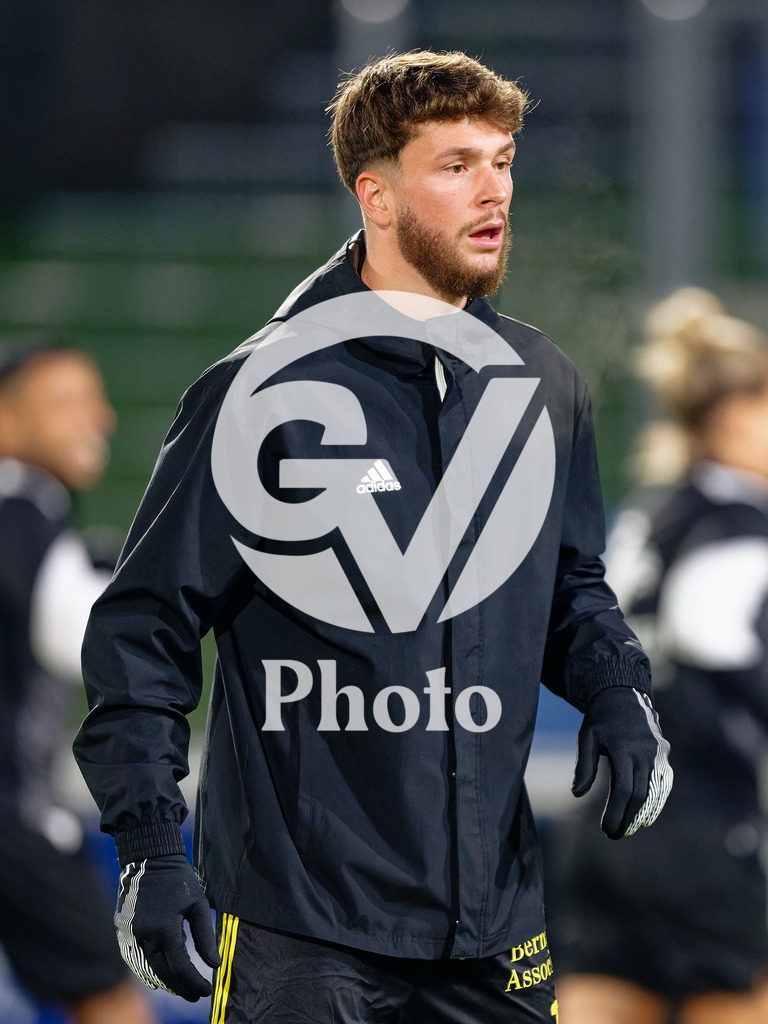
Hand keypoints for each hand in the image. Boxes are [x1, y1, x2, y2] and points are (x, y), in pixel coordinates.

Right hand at [115, 855, 220, 1000]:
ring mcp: (129, 935)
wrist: (148, 858)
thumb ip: (205, 936)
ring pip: (147, 969)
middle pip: (163, 973)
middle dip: (181, 987)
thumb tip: (215, 965)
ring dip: (164, 982)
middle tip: (196, 995)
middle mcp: (144, 936)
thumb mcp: (198, 904)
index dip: (194, 982)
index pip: (180, 967)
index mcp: (165, 928)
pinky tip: (160, 976)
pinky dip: (148, 970)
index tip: (206, 991)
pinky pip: (134, 959)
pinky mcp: (122, 932)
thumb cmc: (178, 879)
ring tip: (181, 988)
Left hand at [572, 686, 672, 839]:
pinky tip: (646, 816)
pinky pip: (663, 783)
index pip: (624, 788)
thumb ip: (585, 765)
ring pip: (655, 792)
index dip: (616, 812)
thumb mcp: (588, 735)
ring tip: (629, 829)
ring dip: (643, 814)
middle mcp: (645, 752)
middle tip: (615, 835)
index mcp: (624, 748)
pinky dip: (656, 801)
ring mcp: (658, 753)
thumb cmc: (601, 717)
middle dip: (628, 818)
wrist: (625, 693)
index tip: (606, 829)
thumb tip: (577, 794)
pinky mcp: (664, 754)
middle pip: (641, 794)